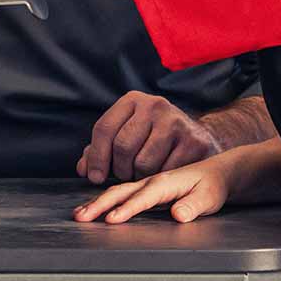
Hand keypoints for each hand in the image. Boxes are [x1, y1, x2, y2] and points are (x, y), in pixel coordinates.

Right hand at [74, 151, 235, 223]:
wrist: (216, 169)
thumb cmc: (212, 184)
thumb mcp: (210, 197)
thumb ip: (194, 205)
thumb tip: (179, 214)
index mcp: (167, 181)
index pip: (145, 197)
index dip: (128, 208)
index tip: (112, 220)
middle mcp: (152, 179)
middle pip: (122, 191)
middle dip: (100, 204)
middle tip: (81, 217)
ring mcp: (146, 181)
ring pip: (117, 188)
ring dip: (97, 201)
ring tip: (79, 214)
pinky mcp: (144, 185)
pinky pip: (120, 188)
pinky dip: (103, 196)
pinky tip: (92, 204)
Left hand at [78, 91, 221, 184]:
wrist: (196, 136)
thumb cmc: (152, 138)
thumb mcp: (126, 135)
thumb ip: (101, 150)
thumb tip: (84, 168)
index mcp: (133, 100)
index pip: (104, 128)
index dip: (96, 157)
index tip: (94, 177)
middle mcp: (154, 105)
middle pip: (123, 146)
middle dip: (119, 169)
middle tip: (125, 175)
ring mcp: (176, 121)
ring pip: (143, 163)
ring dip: (139, 177)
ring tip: (143, 174)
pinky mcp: (193, 141)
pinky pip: (166, 172)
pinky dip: (160, 180)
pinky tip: (162, 175)